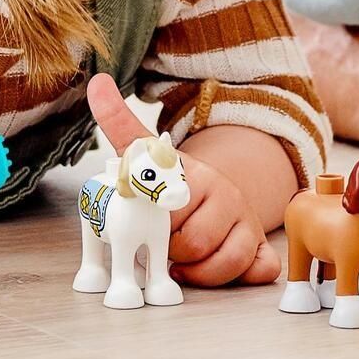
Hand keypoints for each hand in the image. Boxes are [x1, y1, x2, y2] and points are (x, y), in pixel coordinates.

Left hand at [86, 74, 281, 286]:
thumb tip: (97, 82)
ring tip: (183, 261)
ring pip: (228, 262)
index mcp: (195, 175)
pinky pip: (261, 270)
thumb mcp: (146, 152)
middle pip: (196, 243)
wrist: (216, 191)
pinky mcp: (260, 246)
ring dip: (200, 271)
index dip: (153, 226)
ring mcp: (247, 222)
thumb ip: (119, 123)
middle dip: (172, 252)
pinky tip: (217, 268)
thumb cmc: (172, 180)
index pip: (170, 211)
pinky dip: (242, 276)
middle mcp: (227, 195)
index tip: (150, 221)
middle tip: (164, 243)